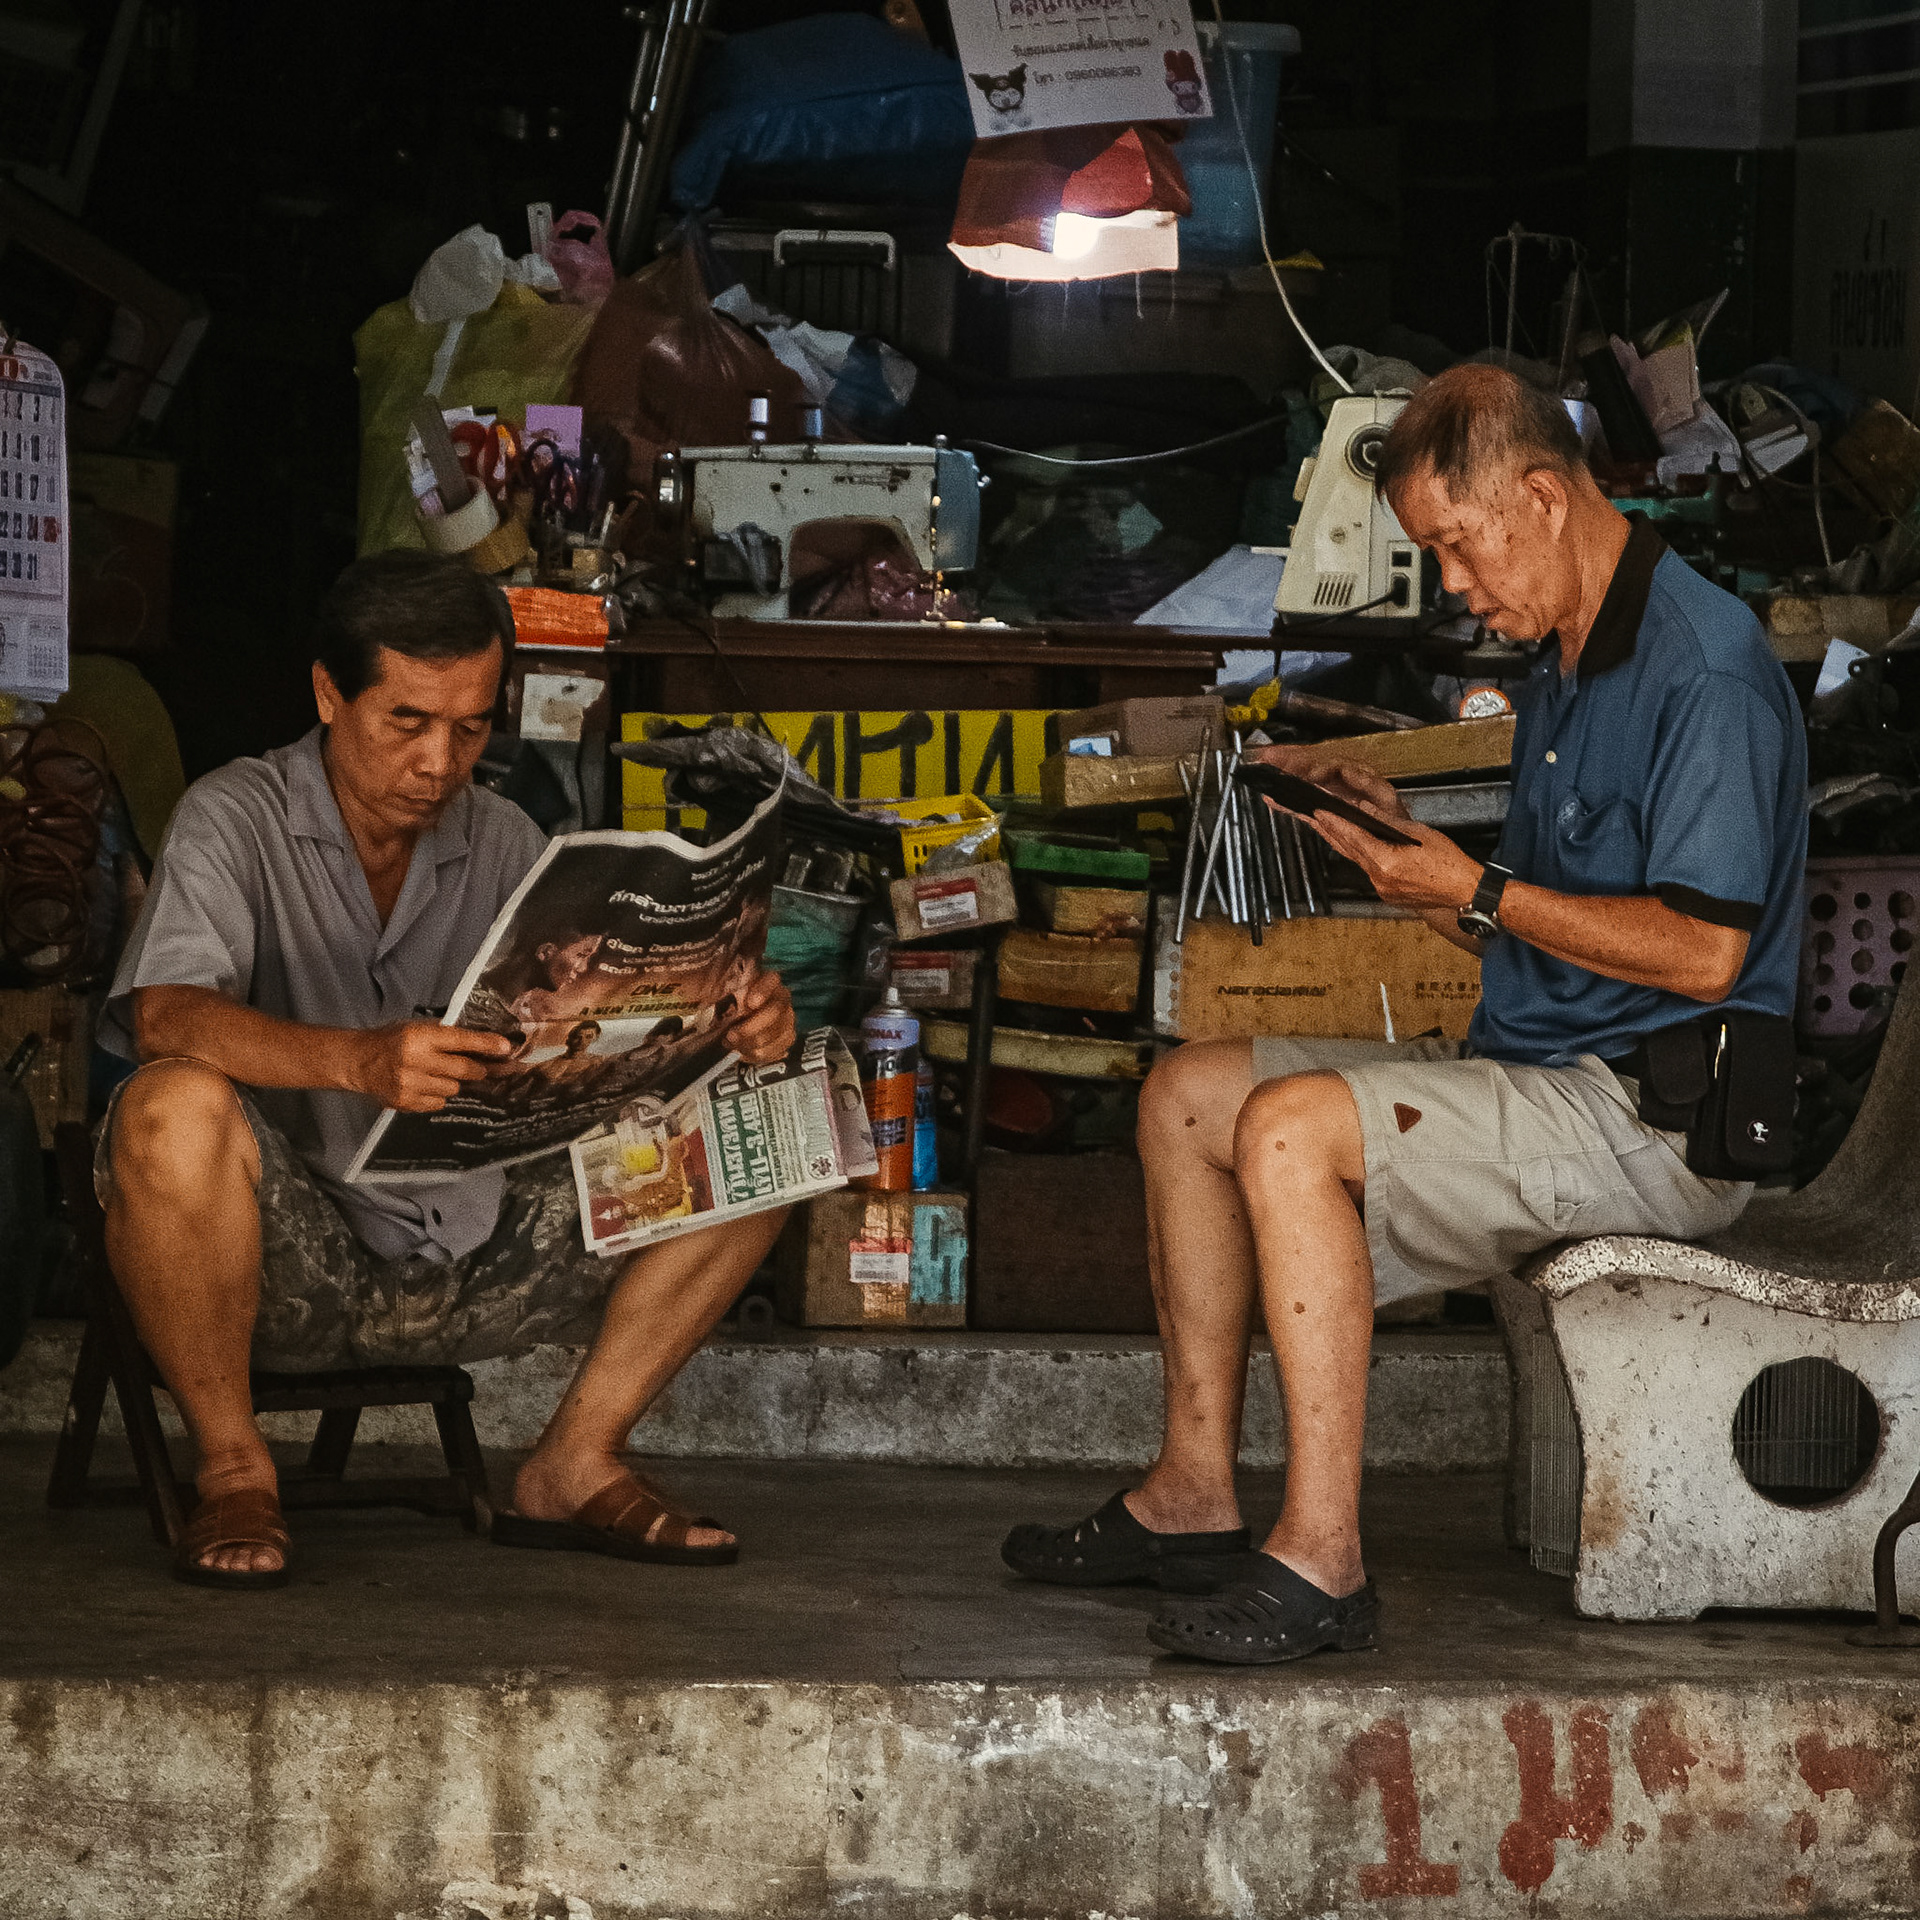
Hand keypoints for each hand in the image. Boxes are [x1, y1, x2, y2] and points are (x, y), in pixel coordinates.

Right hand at [349, 1020, 514, 1111]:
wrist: (358, 1062)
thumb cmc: (392, 1040)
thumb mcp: (417, 1028)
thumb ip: (446, 1036)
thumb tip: (487, 1045)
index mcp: (420, 1037)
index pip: (462, 1041)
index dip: (487, 1045)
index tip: (507, 1048)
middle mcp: (416, 1060)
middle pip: (464, 1070)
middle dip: (478, 1069)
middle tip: (483, 1068)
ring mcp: (411, 1084)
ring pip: (453, 1089)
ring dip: (452, 1082)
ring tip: (436, 1074)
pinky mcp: (406, 1103)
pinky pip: (439, 1103)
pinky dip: (438, 1095)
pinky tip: (424, 1086)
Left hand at [721, 966, 795, 1064]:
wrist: (739, 1024)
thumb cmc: (729, 1007)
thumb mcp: (722, 997)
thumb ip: (720, 995)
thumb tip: (702, 994)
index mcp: (767, 982)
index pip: (772, 979)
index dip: (763, 990)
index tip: (749, 1003)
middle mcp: (781, 998)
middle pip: (775, 1010)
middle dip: (752, 1026)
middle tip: (731, 1035)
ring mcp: (787, 1018)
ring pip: (776, 1033)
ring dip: (752, 1043)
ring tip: (732, 1044)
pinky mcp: (787, 1037)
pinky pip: (777, 1049)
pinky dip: (758, 1053)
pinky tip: (743, 1051)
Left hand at [1246, 745, 1481, 910]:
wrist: (1466, 895)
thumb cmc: (1450, 865)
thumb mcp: (1421, 835)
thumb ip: (1388, 823)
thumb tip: (1363, 810)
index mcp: (1385, 862)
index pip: (1350, 836)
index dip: (1331, 820)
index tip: (1313, 808)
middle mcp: (1377, 877)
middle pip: (1342, 847)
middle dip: (1319, 826)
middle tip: (1295, 810)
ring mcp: (1380, 886)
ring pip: (1351, 856)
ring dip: (1333, 837)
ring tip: (1313, 820)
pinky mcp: (1385, 891)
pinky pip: (1363, 866)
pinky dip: (1353, 850)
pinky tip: (1348, 839)